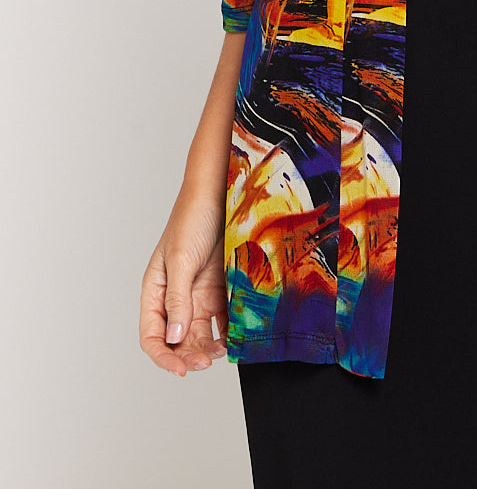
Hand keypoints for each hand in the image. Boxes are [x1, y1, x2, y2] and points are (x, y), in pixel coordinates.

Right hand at [140, 187, 228, 375]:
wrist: (222, 193)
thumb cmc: (192, 219)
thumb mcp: (181, 259)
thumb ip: (178, 299)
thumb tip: (175, 337)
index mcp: (156, 292)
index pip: (152, 336)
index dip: (164, 357)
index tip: (181, 370)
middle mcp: (176, 298)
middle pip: (178, 341)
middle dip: (189, 356)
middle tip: (207, 361)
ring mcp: (199, 295)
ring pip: (200, 335)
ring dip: (209, 348)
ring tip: (223, 351)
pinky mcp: (221, 289)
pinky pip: (223, 319)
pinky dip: (228, 332)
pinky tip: (237, 338)